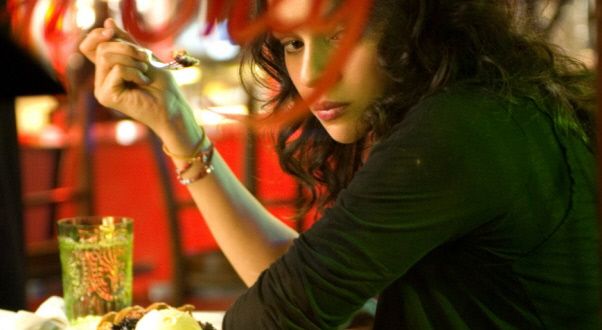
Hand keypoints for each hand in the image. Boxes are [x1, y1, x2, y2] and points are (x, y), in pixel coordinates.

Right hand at [79, 18, 192, 136]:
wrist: (172, 106)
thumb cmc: (162, 85)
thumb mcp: (143, 56)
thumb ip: (125, 42)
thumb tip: (108, 22)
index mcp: (107, 70)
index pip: (90, 46)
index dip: (98, 35)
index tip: (111, 31)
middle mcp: (101, 80)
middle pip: (101, 48)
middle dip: (127, 48)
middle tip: (146, 59)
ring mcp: (102, 89)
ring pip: (106, 57)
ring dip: (132, 60)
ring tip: (145, 72)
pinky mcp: (106, 96)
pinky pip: (117, 69)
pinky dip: (135, 71)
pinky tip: (143, 82)